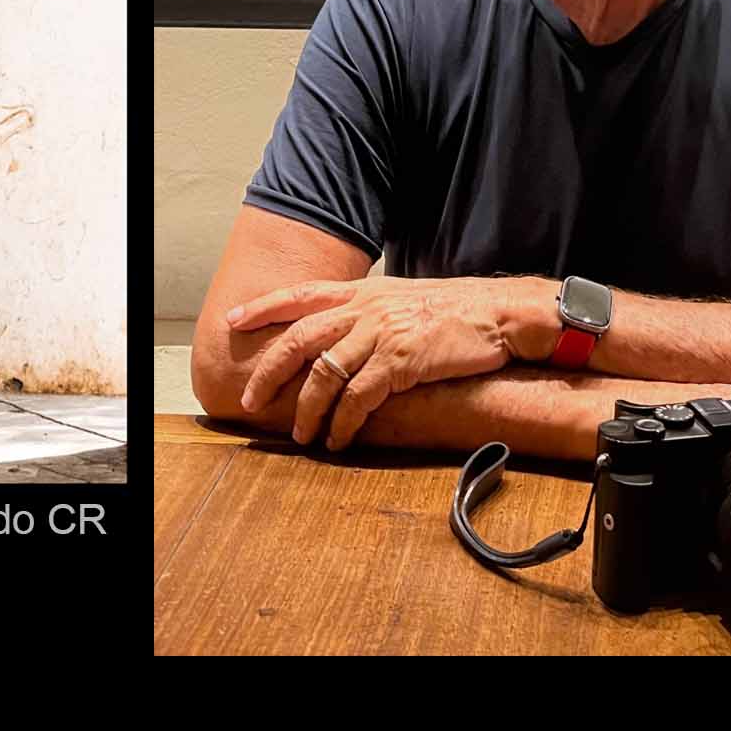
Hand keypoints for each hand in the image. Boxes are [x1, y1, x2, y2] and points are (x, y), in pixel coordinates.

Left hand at [230, 276, 520, 450]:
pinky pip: (359, 398)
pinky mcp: (401, 362)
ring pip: (324, 374)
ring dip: (307, 409)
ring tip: (300, 434)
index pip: (300, 294)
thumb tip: (341, 332)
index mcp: (361, 291)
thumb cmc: (452, 311)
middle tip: (251, 399)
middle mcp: (364, 309)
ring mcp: (381, 334)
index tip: (233, 320)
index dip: (264, 306)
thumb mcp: (401, 299)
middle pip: (299, 338)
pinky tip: (338, 439)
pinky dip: (343, 422)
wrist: (497, 314)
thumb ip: (367, 312)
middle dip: (269, 371)